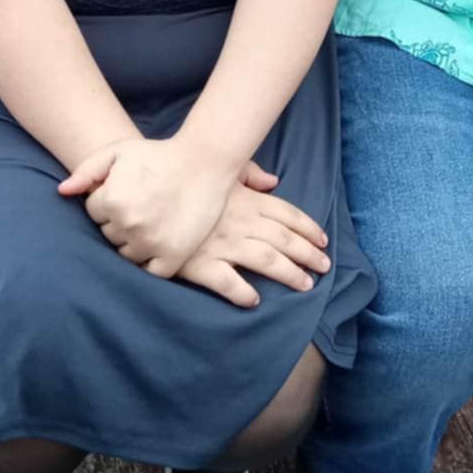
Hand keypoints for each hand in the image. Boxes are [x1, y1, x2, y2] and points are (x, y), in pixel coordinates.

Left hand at [59, 136, 239, 277]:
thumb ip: (87, 171)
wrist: (205, 162)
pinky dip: (150, 261)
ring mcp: (151, 243)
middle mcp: (129, 224)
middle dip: (119, 221)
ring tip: (150, 220)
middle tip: (141, 205)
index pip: (93, 212)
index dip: (107, 200)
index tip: (127, 191)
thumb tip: (62, 192)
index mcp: (112, 199)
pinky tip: (157, 242)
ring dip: (133, 241)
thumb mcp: (119, 151)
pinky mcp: (172, 257)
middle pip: (107, 235)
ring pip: (125, 255)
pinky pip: (149, 272)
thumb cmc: (159, 154)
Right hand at [177, 183, 332, 308]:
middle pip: (284, 239)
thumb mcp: (220, 171)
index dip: (308, 228)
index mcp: (247, 200)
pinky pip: (227, 282)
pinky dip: (243, 292)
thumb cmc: (187, 183)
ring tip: (305, 285)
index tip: (323, 241)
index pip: (287, 214)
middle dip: (308, 254)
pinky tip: (256, 300)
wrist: (148, 196)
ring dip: (290, 274)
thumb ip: (249, 174)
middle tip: (324, 267)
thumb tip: (274, 182)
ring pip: (267, 260)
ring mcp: (222, 243)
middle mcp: (240, 222)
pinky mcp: (200, 263)